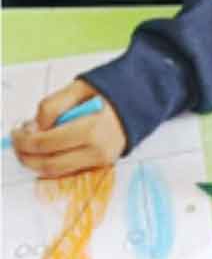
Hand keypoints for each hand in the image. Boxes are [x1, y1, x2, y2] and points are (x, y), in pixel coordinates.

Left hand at [11, 80, 125, 177]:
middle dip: (26, 156)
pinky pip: (70, 169)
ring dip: (36, 163)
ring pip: (57, 172)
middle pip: (48, 165)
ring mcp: (102, 160)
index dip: (24, 140)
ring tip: (30, 147)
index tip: (17, 131)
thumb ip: (53, 105)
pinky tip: (49, 149)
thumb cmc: (115, 89)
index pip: (46, 143)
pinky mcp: (103, 164)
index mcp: (93, 129)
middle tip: (17, 142)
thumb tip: (35, 128)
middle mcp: (98, 151)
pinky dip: (53, 162)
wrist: (146, 98)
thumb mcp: (81, 86)